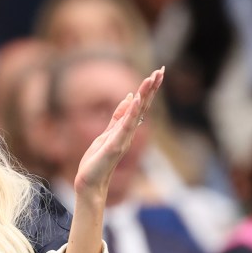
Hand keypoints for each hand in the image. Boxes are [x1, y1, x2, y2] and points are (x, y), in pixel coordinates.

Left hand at [73, 67, 163, 197]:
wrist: (90, 183)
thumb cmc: (97, 161)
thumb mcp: (107, 133)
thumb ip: (118, 117)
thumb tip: (128, 97)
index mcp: (125, 129)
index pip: (140, 106)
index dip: (148, 89)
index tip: (157, 72)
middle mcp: (128, 133)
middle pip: (142, 107)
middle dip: (151, 88)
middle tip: (161, 70)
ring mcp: (123, 139)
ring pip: (137, 114)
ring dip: (144, 95)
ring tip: (151, 78)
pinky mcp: (114, 146)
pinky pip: (124, 127)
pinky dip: (130, 113)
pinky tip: (135, 99)